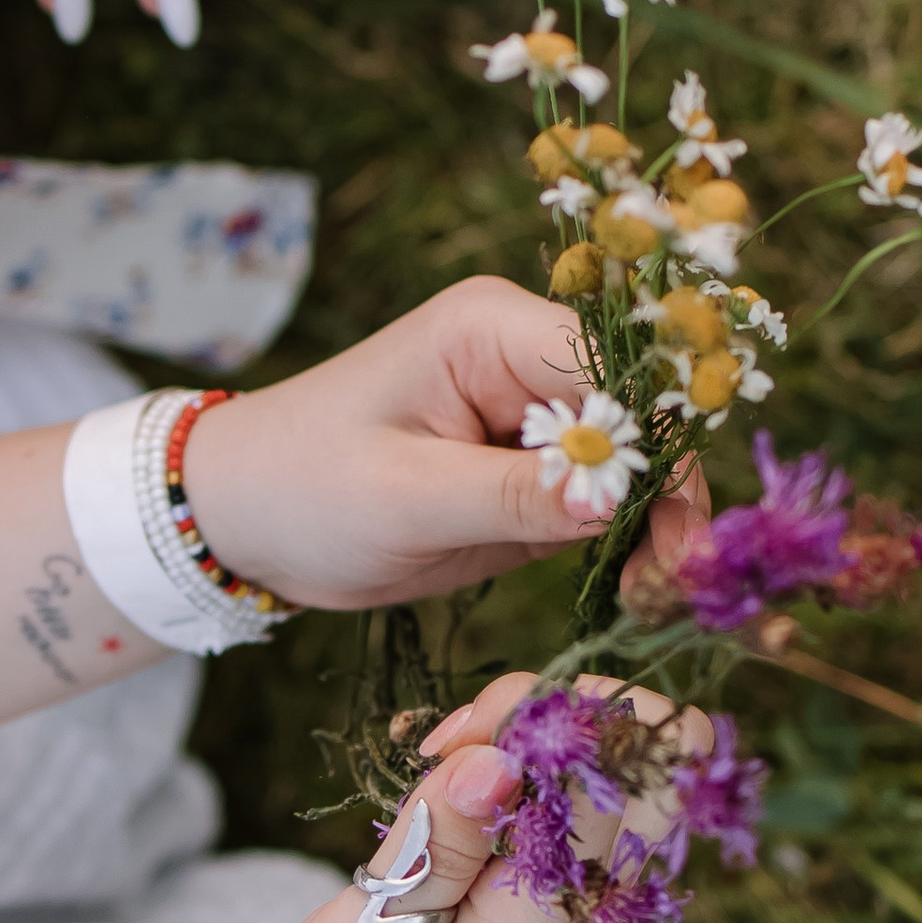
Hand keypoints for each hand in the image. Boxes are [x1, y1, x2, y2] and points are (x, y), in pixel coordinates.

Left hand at [186, 280, 721, 613]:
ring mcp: (534, 411)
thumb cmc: (302, 488)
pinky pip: (608, 495)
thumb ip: (515, 496)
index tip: (672, 531)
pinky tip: (637, 588)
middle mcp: (527, 354)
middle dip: (669, 492)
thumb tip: (620, 498)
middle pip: (644, 411)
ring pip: (639, 458)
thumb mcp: (405, 499)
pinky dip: (630, 540)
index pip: (617, 366)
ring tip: (659, 596)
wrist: (245, 518)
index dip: (656, 441)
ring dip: (659, 524)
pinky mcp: (533, 465)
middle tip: (676, 582)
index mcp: (493, 325)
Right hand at [253, 676, 705, 922]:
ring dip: (528, 734)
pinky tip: (447, 801)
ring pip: (613, 761)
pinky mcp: (558, 899)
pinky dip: (517, 770)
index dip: (543, 714)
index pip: (629, 758)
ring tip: (434, 777)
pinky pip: (575, 798)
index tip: (449, 751)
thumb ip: (432, 850)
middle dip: (553, 707)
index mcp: (551, 912)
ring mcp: (583, 899)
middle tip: (451, 750)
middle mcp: (590, 899)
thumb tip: (500, 758)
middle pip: (649, 743)